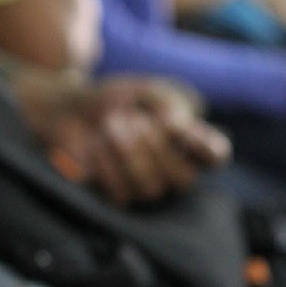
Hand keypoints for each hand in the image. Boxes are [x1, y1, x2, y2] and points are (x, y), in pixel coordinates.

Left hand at [31, 77, 231, 205]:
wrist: (70, 110)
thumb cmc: (114, 99)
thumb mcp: (143, 90)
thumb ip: (167, 102)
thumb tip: (179, 124)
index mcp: (188, 141)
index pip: (215, 156)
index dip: (204, 147)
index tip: (179, 126)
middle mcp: (172, 169)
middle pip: (184, 179)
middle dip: (157, 148)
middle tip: (134, 120)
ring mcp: (146, 185)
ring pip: (151, 189)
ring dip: (129, 153)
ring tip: (111, 124)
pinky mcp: (118, 195)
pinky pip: (121, 193)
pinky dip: (106, 165)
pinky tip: (95, 145)